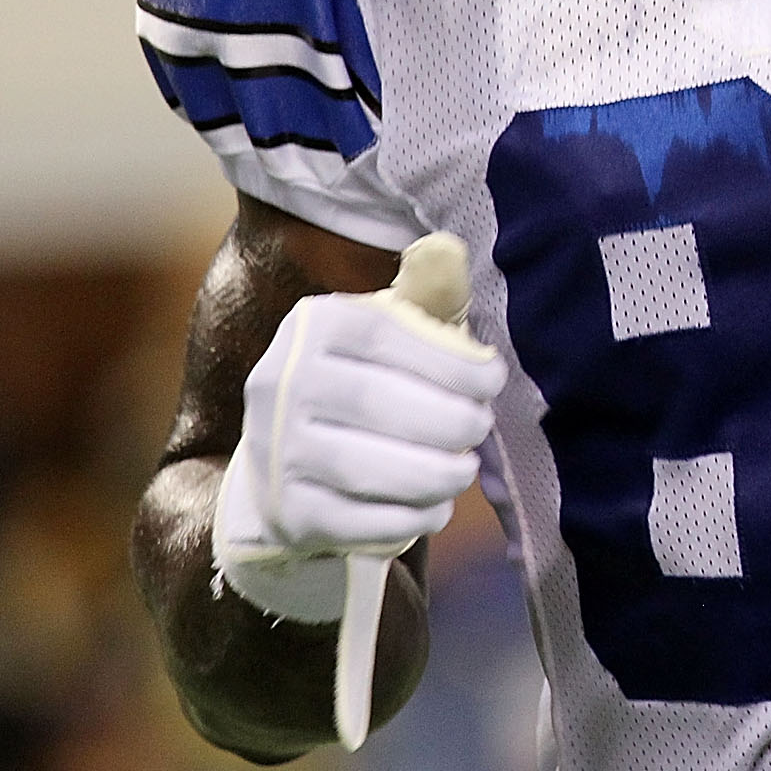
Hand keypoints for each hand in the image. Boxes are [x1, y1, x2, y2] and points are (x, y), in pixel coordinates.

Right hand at [211, 232, 502, 623]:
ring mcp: (276, 452)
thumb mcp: (389, 332)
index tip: (493, 379)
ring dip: (435, 473)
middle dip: (448, 419)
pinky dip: (410, 519)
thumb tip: (449, 248)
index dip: (452, 361)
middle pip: (378, 404)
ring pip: (367, 468)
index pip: (387, 338)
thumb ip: (426, 294)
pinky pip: (358, 522)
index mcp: (311, 326)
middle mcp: (280, 384)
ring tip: (463, 469)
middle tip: (480, 428)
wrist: (287, 464)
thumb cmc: (365, 382)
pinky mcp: (288, 512)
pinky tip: (435, 508)